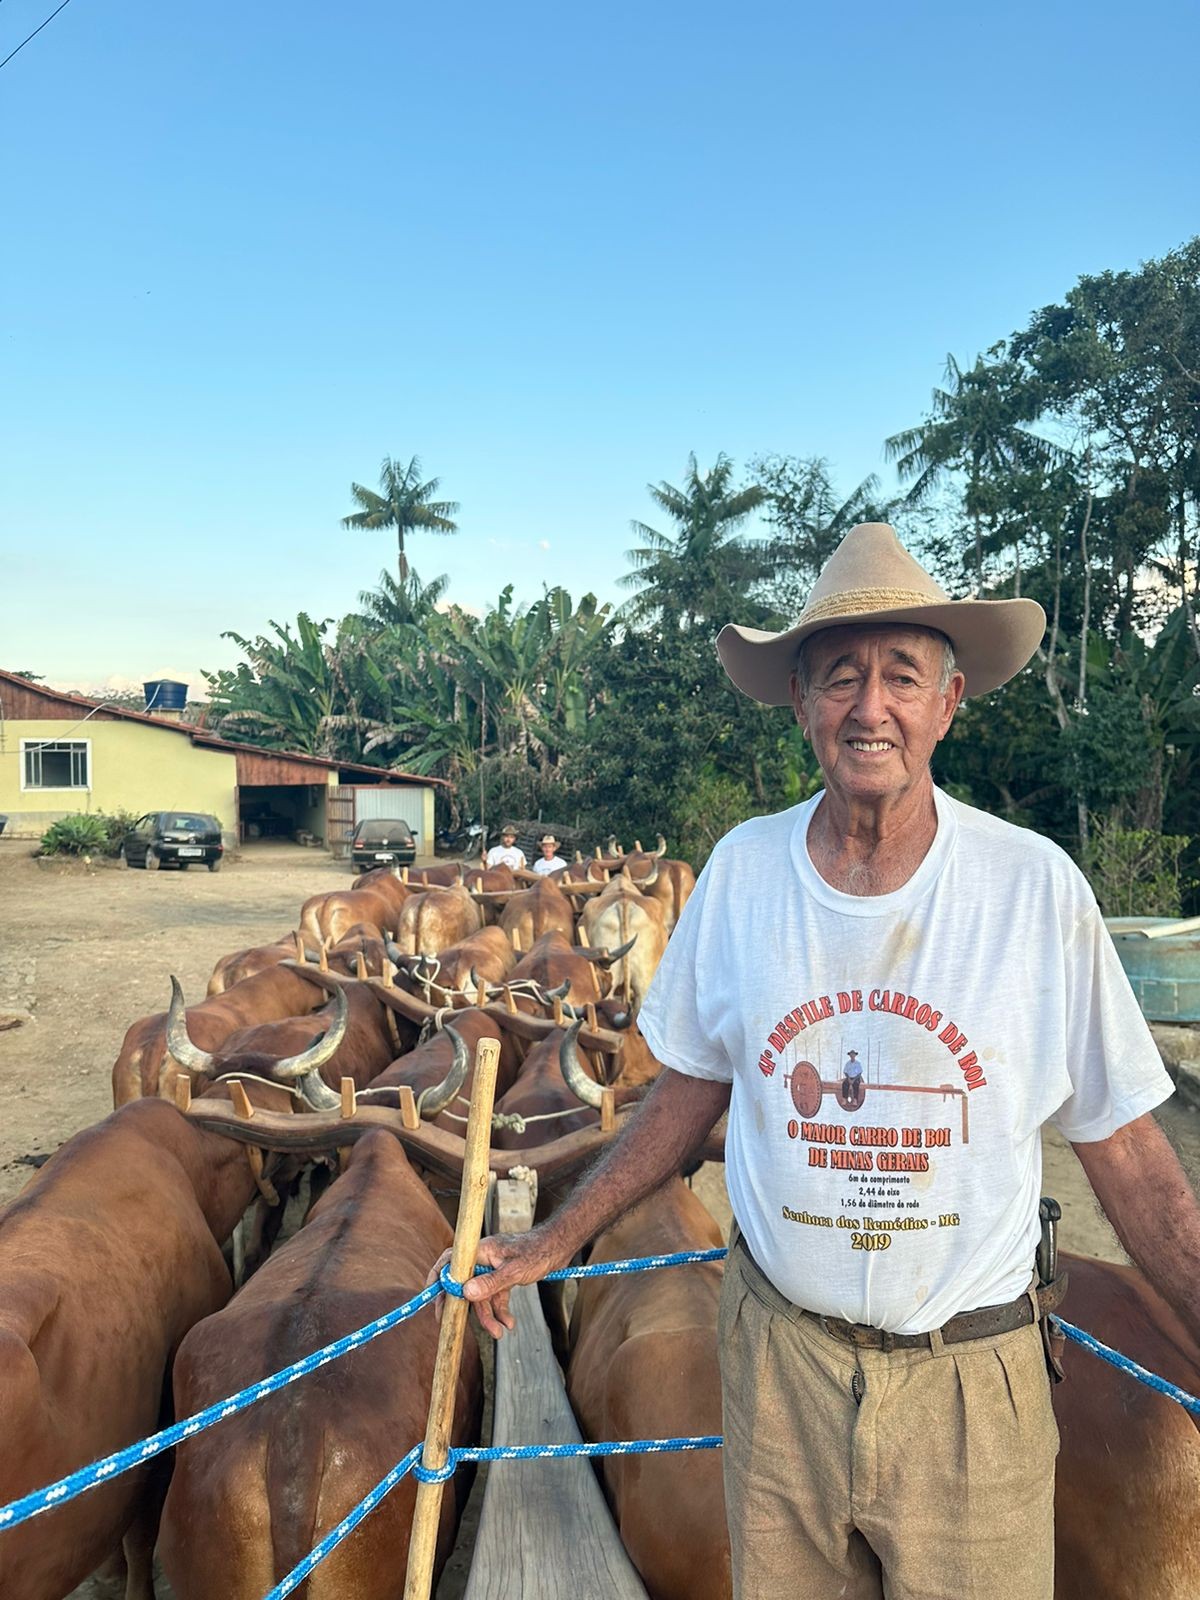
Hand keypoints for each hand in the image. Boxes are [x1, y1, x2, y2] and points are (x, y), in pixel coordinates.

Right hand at [427, 1228, 567, 1339]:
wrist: (559, 1248)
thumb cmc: (537, 1252)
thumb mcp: (514, 1271)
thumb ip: (490, 1283)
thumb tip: (465, 1294)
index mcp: (480, 1251)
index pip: (450, 1262)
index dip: (438, 1278)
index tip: (432, 1297)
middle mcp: (483, 1259)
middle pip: (464, 1284)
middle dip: (461, 1306)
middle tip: (451, 1324)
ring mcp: (493, 1269)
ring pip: (482, 1295)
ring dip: (488, 1315)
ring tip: (499, 1333)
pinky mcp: (504, 1277)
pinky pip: (496, 1297)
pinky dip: (501, 1311)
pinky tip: (509, 1324)